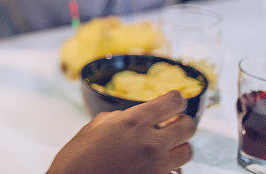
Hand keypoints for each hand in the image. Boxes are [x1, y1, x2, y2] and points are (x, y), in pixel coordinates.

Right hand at [48, 91, 196, 173]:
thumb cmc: (77, 158)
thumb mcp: (95, 127)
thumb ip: (119, 119)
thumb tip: (130, 117)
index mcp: (134, 122)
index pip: (173, 102)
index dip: (175, 100)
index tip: (173, 102)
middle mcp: (151, 143)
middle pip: (188, 126)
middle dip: (182, 122)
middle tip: (172, 124)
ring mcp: (157, 167)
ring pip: (187, 152)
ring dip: (178, 147)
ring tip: (164, 147)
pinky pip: (175, 173)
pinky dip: (169, 168)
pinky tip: (154, 166)